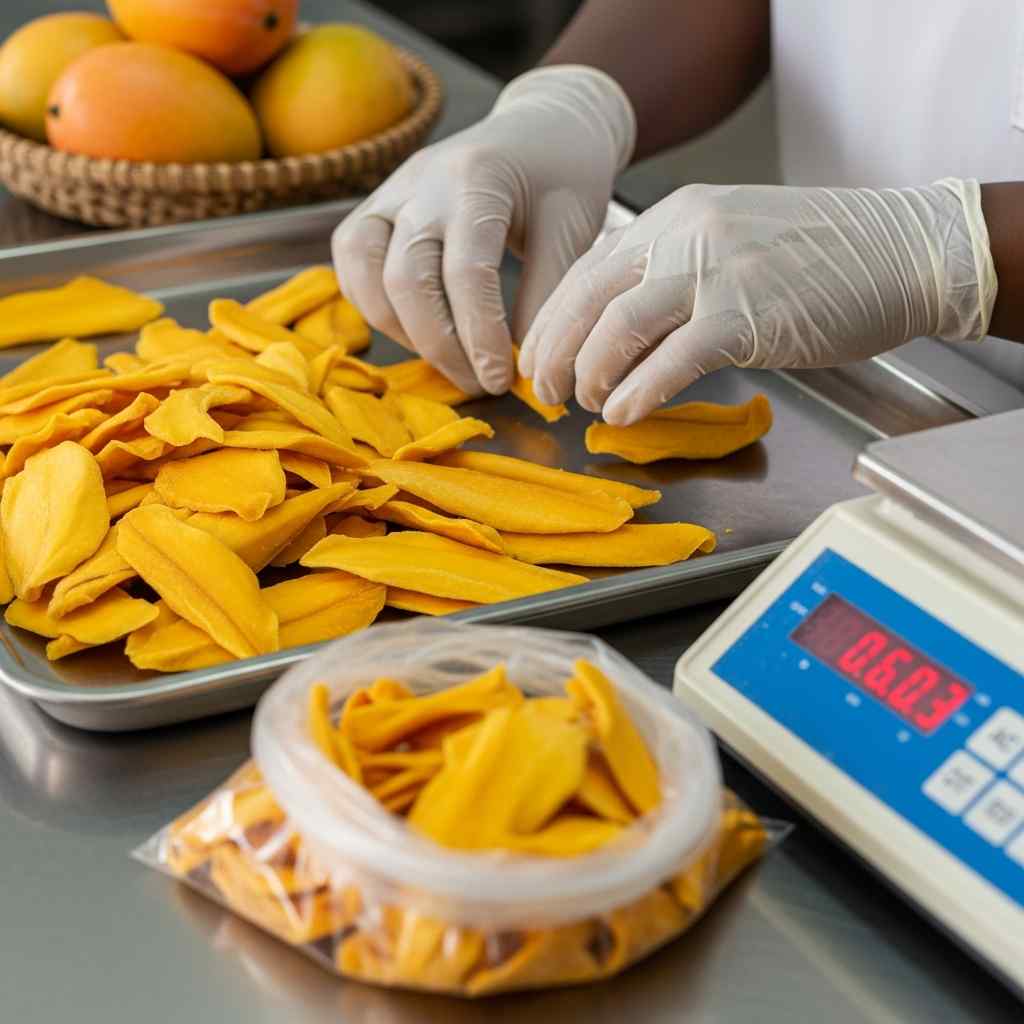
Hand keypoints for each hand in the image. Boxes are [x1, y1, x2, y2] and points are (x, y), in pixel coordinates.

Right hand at [332, 65, 634, 395]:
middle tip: (480, 384)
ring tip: (451, 364)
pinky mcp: (374, 206)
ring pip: (365, 271)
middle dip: (440, 345)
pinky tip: (417, 334)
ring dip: (402, 332)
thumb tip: (522, 364)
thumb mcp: (575, 227)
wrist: (539, 125)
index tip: (501, 379)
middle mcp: (423, 181)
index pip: (466, 272)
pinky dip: (374, 307)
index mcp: (478, 178)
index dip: (480, 335)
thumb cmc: (565, 176)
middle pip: (407, 278)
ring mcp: (391, 191)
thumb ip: (546, 292)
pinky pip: (352, 264)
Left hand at [520, 179, 995, 422]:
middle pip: (589, 297)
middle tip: (546, 391)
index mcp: (674, 217)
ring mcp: (715, 271)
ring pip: (619, 326)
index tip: (540, 357)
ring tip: (585, 403)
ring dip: (591, 373)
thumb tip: (620, 329)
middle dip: (556, 351)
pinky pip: (671, 360)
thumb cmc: (820, 257)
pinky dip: (638, 392)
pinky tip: (622, 414)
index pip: (588, 269)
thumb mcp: (729, 243)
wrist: (901, 251)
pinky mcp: (745, 315)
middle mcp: (684, 234)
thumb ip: (673, 273)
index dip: (554, 320)